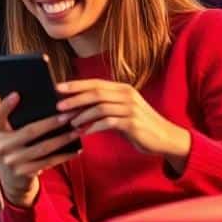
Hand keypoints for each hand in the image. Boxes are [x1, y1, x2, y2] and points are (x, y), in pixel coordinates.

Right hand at [0, 93, 80, 207]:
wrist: (10, 181)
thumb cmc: (8, 151)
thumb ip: (0, 116)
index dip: (7, 105)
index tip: (18, 94)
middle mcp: (2, 147)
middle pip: (31, 131)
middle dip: (52, 122)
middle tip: (70, 114)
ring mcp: (14, 161)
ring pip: (43, 147)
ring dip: (63, 138)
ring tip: (78, 130)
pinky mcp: (26, 172)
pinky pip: (48, 161)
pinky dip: (63, 156)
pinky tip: (75, 149)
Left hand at [56, 79, 190, 170]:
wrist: (164, 138)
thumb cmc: (137, 125)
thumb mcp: (119, 112)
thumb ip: (101, 107)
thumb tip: (74, 106)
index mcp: (123, 89)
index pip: (95, 83)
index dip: (75, 85)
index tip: (57, 88)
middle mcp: (127, 95)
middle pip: (96, 93)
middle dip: (74, 99)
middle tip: (58, 107)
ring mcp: (131, 109)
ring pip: (100, 108)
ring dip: (82, 116)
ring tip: (69, 123)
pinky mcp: (133, 123)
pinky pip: (109, 123)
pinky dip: (94, 127)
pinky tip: (84, 133)